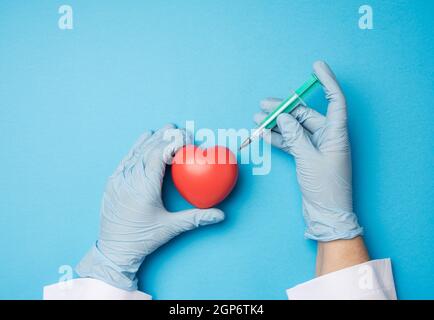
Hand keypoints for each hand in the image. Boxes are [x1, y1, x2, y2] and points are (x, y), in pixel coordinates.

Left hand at [76, 124, 224, 290]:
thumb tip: (220, 215)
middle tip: (179, 130)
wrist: (114, 250)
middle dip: (165, 137)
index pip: (159, 154)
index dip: (173, 143)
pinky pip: (125, 159)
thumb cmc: (143, 239)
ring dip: (151, 139)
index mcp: (144, 187)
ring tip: (164, 130)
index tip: (186, 137)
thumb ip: (196, 218)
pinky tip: (143, 139)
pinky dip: (136, 148)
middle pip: (148, 149)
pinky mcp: (112, 182)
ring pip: (136, 152)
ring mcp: (118, 179)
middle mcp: (129, 179)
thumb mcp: (170, 228)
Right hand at [254, 61, 362, 240]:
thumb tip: (283, 117)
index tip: (316, 66)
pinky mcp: (306, 156)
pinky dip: (277, 137)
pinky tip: (263, 133)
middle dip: (284, 108)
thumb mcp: (308, 158)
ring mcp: (316, 147)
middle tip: (264, 105)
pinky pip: (291, 141)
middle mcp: (327, 137)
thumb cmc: (325, 187)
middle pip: (305, 114)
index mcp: (336, 133)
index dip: (326, 81)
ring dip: (277, 123)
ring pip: (295, 128)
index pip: (335, 100)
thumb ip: (295, 136)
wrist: (326, 213)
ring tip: (257, 118)